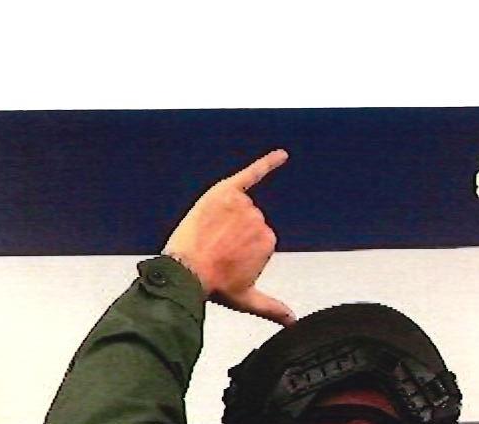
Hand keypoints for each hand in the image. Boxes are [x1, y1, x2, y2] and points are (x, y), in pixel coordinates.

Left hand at [162, 149, 295, 325]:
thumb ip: (272, 308)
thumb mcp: (246, 299)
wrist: (186, 271)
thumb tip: (292, 323)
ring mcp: (244, 205)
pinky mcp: (228, 191)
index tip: (224, 261)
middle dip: (229, 233)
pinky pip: (251, 174)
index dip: (236, 248)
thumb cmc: (215, 286)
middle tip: (212, 250)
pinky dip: (267, 164)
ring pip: (236, 204)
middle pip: (245, 219)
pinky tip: (282, 156)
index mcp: (269, 242)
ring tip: (207, 236)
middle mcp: (260, 221)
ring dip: (222, 216)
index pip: (253, 237)